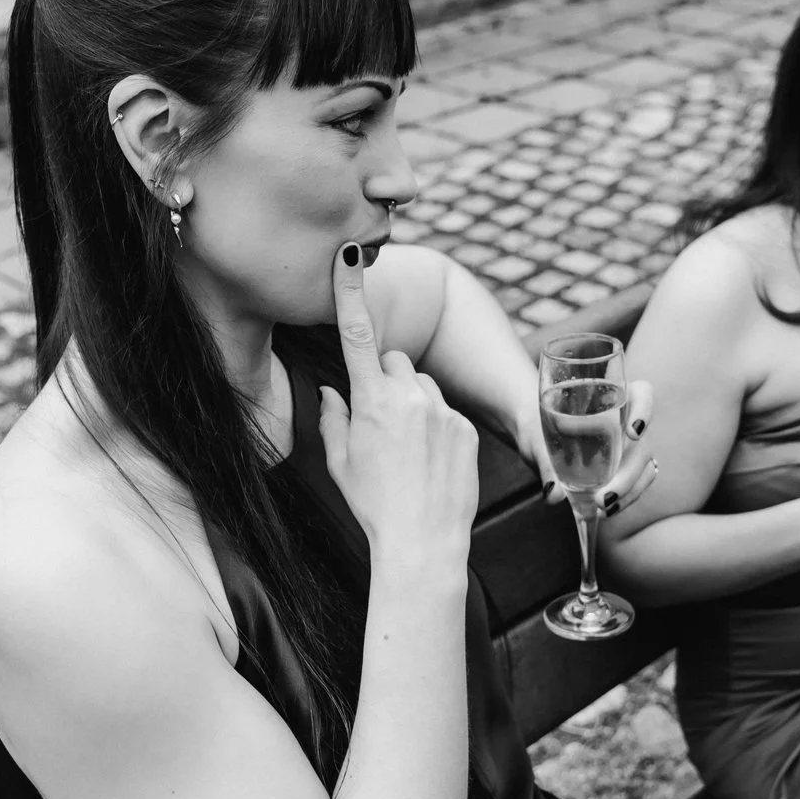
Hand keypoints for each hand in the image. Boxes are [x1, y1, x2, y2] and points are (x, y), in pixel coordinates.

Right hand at [320, 243, 478, 562]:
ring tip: (409, 452)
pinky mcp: (466, 427)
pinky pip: (447, 411)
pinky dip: (438, 427)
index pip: (357, 335)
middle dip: (386, 380)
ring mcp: (442, 410)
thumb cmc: (373, 504)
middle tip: (381, 423)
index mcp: (371, 401)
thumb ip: (333, 418)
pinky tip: (431, 462)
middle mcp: (409, 396)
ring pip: (424, 386)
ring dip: (415, 404)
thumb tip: (332, 392)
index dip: (351, 293)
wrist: (422, 541)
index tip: (348, 257)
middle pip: (396, 362)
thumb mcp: (339, 462)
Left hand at [519, 379, 657, 517]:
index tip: (632, 432)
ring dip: (629, 490)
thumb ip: (544, 462)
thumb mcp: (535, 439)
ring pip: (643, 467)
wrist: (533, 435)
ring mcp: (628, 446)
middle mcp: (626, 420)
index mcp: (611, 397)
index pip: (643, 394)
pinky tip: (605, 510)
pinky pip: (634, 483)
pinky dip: (624, 498)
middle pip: (643, 443)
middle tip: (604, 496)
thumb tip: (553, 493)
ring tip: (603, 507)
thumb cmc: (535, 425)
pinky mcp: (622, 468)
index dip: (645, 410)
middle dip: (629, 473)